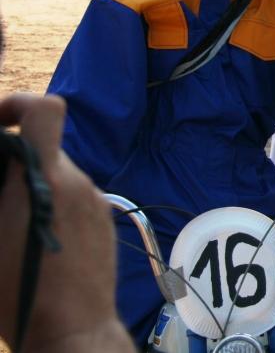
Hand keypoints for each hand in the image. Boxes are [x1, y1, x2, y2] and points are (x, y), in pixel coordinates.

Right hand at [0, 93, 129, 351]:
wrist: (73, 330)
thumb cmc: (19, 291)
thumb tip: (1, 169)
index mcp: (46, 178)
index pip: (46, 109)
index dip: (19, 103)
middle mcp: (78, 182)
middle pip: (45, 149)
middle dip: (15, 161)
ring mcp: (97, 201)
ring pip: (59, 176)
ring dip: (34, 186)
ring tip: (11, 223)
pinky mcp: (106, 221)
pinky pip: (76, 198)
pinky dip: (54, 205)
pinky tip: (37, 238)